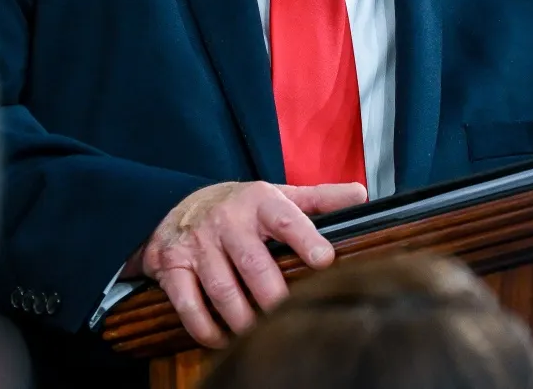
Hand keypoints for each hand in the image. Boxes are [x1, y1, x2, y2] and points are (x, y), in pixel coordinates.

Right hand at [140, 179, 366, 347]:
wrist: (179, 203)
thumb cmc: (241, 207)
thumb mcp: (278, 195)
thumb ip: (319, 199)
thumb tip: (360, 194)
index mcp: (259, 201)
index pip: (285, 219)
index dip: (306, 239)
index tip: (324, 261)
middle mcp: (227, 221)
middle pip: (254, 263)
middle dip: (273, 295)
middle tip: (291, 317)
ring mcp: (198, 244)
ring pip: (222, 289)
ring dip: (242, 319)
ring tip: (260, 334)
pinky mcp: (172, 266)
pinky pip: (187, 303)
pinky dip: (205, 327)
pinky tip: (222, 339)